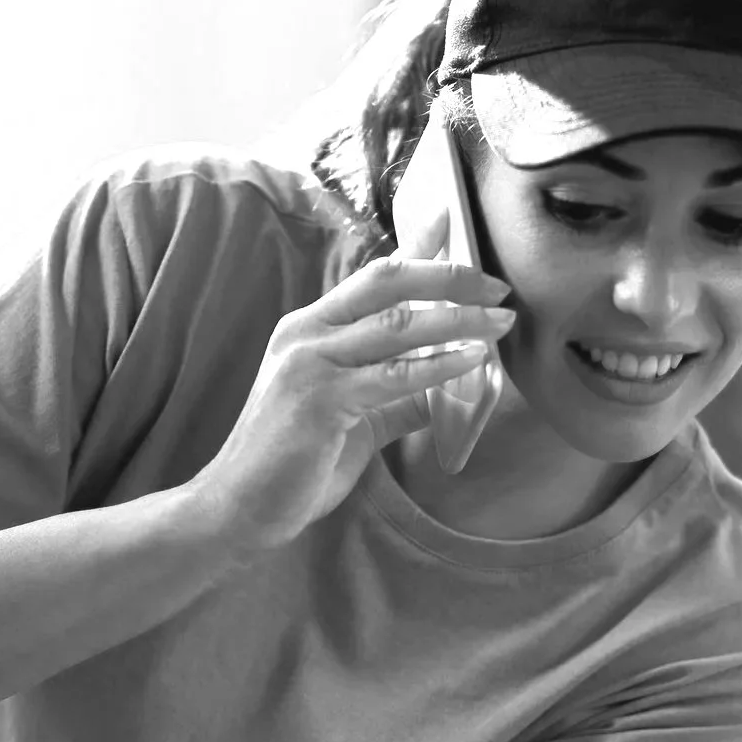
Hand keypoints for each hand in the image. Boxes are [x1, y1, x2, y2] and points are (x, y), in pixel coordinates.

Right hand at [186, 257, 512, 550]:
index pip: (372, 277)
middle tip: (499, 288)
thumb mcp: (353, 418)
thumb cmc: (292, 466)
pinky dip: (439, 364)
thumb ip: (396, 395)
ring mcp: (309, 363)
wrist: (240, 509)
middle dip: (450, 278)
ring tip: (501, 322)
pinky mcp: (319, 399)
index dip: (419, 252)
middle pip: (388, 282)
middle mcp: (305, 333)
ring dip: (458, 319)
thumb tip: (449, 384)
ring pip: (397, 324)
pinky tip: (472, 360)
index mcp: (308, 329)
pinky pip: (393, 375)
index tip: (458, 232)